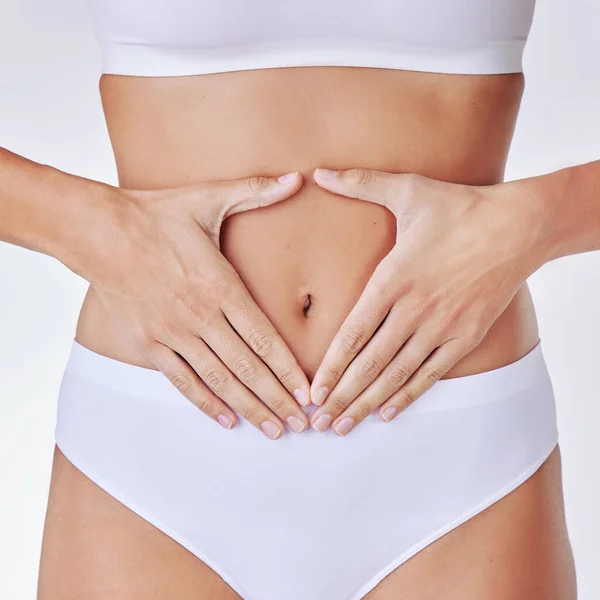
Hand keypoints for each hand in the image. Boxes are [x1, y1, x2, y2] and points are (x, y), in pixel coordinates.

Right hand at [80, 171, 310, 439]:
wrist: (98, 230)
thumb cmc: (156, 214)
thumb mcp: (208, 199)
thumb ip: (256, 192)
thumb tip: (298, 178)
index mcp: (220, 285)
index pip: (264, 337)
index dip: (289, 369)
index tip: (309, 393)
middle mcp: (200, 315)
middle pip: (247, 367)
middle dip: (277, 398)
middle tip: (303, 424)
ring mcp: (173, 333)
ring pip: (218, 380)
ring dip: (248, 407)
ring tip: (273, 430)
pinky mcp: (149, 342)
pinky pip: (181, 380)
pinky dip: (204, 402)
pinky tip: (225, 420)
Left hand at [308, 167, 544, 434]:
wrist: (518, 225)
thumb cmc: (459, 208)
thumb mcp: (407, 190)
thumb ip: (359, 184)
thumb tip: (317, 171)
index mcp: (394, 277)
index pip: (353, 332)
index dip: (331, 366)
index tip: (312, 390)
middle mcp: (415, 308)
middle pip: (370, 363)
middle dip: (342, 396)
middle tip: (319, 423)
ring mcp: (442, 326)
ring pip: (397, 374)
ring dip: (369, 403)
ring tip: (345, 426)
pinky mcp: (466, 335)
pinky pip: (432, 373)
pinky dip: (409, 394)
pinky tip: (390, 412)